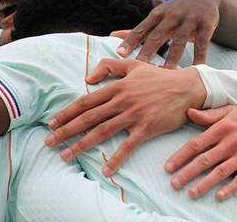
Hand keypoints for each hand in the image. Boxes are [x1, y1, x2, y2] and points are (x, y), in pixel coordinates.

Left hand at [45, 59, 205, 175]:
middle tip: (49, 142)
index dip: (67, 112)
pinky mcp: (147, 127)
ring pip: (101, 131)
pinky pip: (128, 146)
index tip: (52, 123)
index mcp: (116, 87)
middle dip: (66, 130)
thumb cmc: (159, 77)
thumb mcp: (133, 65)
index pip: (85, 101)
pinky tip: (106, 170)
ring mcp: (133, 115)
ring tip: (66, 155)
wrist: (187, 87)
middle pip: (88, 117)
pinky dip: (116, 159)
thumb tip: (88, 77)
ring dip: (81, 145)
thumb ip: (109, 66)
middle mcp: (121, 101)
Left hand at [115, 0, 221, 67]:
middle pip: (158, 35)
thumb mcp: (157, 16)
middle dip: (148, 51)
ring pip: (179, 41)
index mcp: (157, 15)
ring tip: (166, 73)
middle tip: (139, 66)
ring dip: (172, 58)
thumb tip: (111, 35)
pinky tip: (196, 69)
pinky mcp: (206, 25)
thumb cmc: (174, 11)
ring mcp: (189, 20)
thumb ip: (138, 29)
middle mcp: (171, 16)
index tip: (119, 54)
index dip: (130, 41)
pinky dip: (199, 57)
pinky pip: (201, 44)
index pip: (140, 29)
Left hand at [165, 106, 236, 199]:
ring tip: (191, 193)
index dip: (180, 156)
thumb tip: (188, 112)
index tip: (168, 167)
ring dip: (204, 184)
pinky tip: (218, 196)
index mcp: (222, 128)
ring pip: (220, 172)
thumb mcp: (231, 113)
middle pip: (205, 160)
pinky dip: (229, 188)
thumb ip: (209, 115)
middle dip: (187, 173)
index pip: (196, 144)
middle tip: (173, 184)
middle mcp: (231, 142)